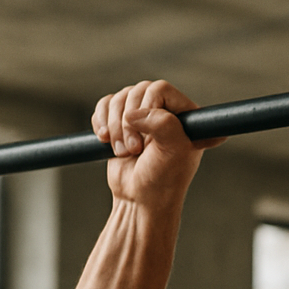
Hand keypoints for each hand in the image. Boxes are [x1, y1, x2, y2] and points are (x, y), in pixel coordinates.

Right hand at [91, 80, 224, 211]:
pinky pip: (105, 105)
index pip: (161, 89)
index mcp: (187, 116)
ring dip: (115, 126)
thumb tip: (133, 113)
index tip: (149, 137)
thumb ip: (163, 124)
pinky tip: (105, 139)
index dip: (148, 107)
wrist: (138, 199)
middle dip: (128, 122)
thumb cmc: (162, 179)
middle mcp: (166, 111)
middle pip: (137, 91)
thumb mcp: (172, 150)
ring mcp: (144, 116)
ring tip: (123, 152)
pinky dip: (101, 121)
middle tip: (134, 149)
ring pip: (119, 98)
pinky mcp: (122, 121)